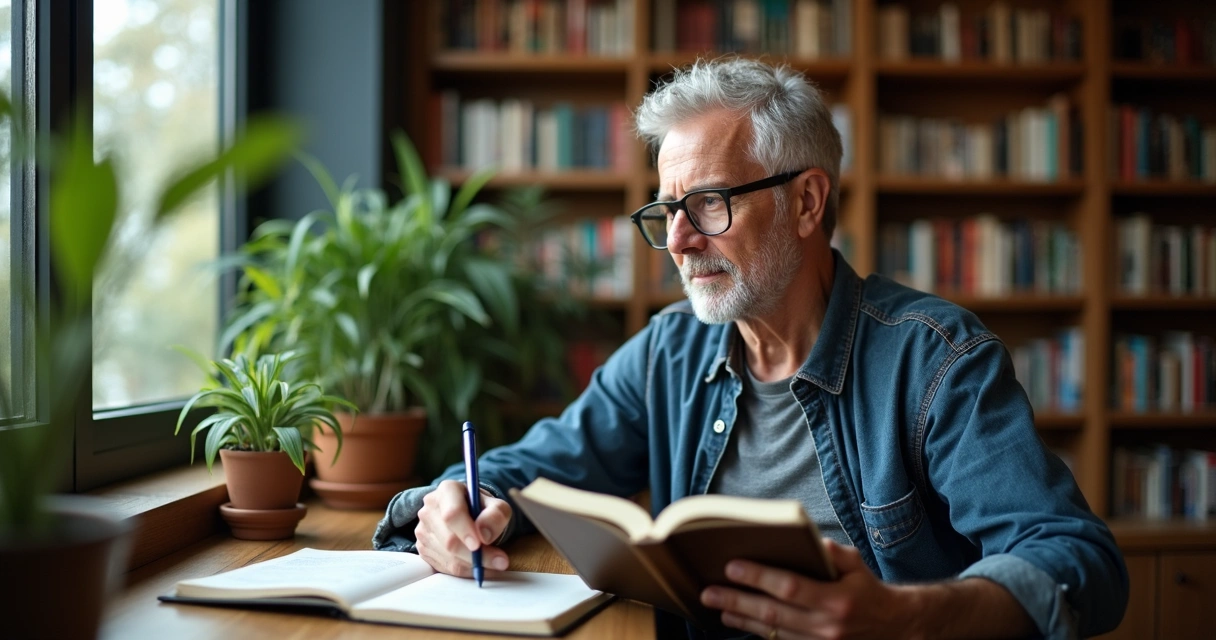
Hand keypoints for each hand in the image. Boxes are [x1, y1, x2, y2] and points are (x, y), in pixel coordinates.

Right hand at [414, 479, 512, 576]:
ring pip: (448, 557)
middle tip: (501, 562)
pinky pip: (444, 567)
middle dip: (476, 556)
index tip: (480, 544)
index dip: (465, 531)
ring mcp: (423, 530)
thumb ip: (496, 515)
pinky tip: (480, 567)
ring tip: (495, 565)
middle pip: (449, 540)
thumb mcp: (498, 506)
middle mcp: (429, 509)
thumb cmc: (483, 509)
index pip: (452, 514)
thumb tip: (485, 535)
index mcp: (447, 491)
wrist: (469, 515)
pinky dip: (465, 571)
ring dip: (474, 566)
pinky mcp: (423, 549)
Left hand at [700, 539, 917, 639]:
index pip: (789, 587)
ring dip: (742, 618)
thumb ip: (833, 553)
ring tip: (717, 607)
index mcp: (836, 600)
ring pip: (772, 631)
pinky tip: (740, 620)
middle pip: (772, 613)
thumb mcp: (857, 564)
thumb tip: (808, 540)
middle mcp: (825, 626)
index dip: (758, 577)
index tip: (732, 566)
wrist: (893, 628)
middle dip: (737, 601)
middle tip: (709, 591)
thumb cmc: (869, 590)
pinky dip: (759, 631)